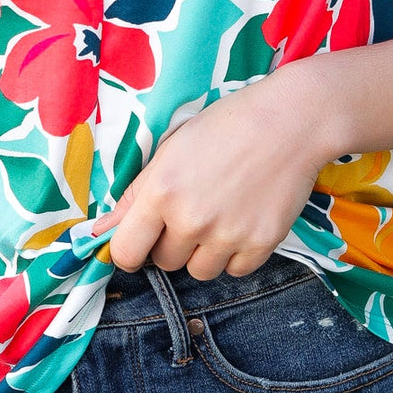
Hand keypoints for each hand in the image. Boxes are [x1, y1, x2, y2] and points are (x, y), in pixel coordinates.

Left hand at [92, 71, 327, 280]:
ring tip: (221, 214)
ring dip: (204, 252)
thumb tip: (101, 229)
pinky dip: (237, 253)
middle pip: (164, 263)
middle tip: (193, 209)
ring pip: (200, 271)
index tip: (142, 240)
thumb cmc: (225, 126)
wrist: (291, 121)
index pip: (126, 253)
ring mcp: (228, 235)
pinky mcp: (261, 244)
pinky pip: (236, 270)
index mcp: (161, 192)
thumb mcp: (171, 149)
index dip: (130, 250)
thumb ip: (136, 194)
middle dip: (172, 243)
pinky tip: (244, 219)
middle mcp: (191, 219)